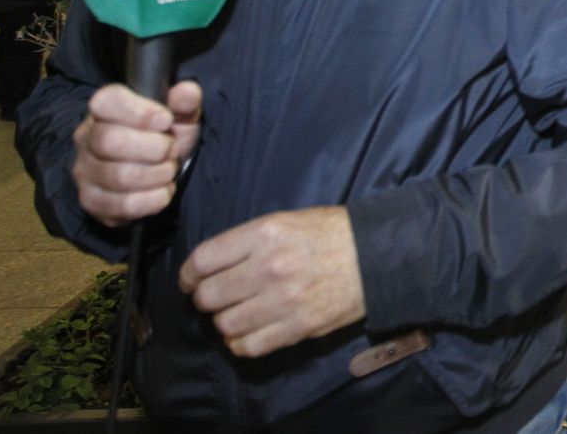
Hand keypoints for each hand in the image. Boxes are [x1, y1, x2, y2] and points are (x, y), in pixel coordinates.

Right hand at [72, 81, 201, 227]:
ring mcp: (85, 172)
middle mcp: (87, 139)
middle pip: (111, 142)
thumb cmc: (162, 137)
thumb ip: (183, 103)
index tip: (166, 120)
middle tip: (171, 149)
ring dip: (158, 174)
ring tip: (169, 169)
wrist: (152, 173)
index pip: (106, 101)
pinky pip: (124, 205)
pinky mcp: (92, 202)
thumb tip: (188, 91)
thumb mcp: (178, 116)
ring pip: (120, 176)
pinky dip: (154, 199)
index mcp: (104, 110)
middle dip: (155, 148)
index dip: (140, 112)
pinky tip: (163, 190)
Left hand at [180, 206, 365, 357]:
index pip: (202, 261)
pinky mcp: (298, 327)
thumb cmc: (331, 233)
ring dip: (225, 322)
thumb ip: (248, 242)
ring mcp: (283, 300)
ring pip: (225, 324)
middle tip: (218, 297)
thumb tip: (211, 268)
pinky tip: (248, 333)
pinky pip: (249, 346)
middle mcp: (268, 267)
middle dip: (206, 299)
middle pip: (208, 296)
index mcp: (264, 234)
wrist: (377, 255)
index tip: (191, 281)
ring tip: (238, 314)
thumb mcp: (287, 221)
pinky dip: (241, 343)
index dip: (189, 275)